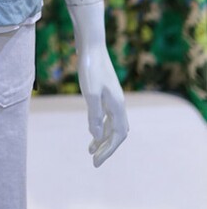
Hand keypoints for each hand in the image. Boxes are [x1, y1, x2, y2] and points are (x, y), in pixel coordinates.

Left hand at [76, 43, 129, 166]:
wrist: (91, 45)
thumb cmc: (90, 68)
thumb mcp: (90, 93)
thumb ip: (95, 115)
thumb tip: (98, 136)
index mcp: (118, 106)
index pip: (118, 136)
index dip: (109, 150)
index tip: (96, 162)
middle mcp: (118, 103)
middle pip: (117, 133)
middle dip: (107, 148)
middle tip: (93, 160)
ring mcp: (112, 97)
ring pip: (112, 124)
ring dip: (102, 138)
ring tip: (90, 150)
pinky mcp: (105, 91)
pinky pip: (106, 115)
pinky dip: (100, 125)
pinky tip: (92, 129)